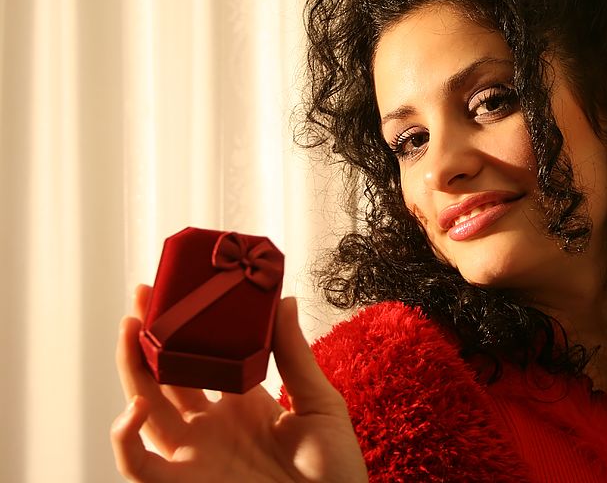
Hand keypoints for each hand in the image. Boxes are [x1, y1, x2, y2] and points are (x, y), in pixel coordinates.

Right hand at [110, 285, 367, 482]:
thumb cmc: (335, 472)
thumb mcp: (319, 404)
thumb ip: (295, 356)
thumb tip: (282, 300)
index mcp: (243, 402)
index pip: (204, 357)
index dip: (189, 328)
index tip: (184, 290)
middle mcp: (211, 426)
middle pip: (166, 375)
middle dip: (151, 335)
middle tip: (144, 293)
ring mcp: (193, 454)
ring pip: (144, 407)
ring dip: (130, 366)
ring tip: (131, 325)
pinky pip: (136, 465)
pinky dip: (123, 437)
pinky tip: (135, 405)